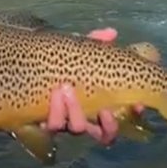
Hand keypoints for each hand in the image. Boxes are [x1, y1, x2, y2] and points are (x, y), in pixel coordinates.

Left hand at [41, 28, 144, 145]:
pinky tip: (52, 96)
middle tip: (103, 106)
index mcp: (99, 110)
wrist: (33, 71)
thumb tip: (111, 32)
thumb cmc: (65, 65)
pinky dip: (54, 113)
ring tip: (66, 88)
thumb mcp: (82, 53)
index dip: (129, 118)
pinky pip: (51, 126)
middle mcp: (86, 122)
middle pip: (103, 135)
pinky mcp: (47, 123)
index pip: (118, 123)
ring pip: (76, 129)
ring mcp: (67, 123)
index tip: (134, 107)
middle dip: (106, 122)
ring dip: (74, 111)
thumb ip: (97, 43)